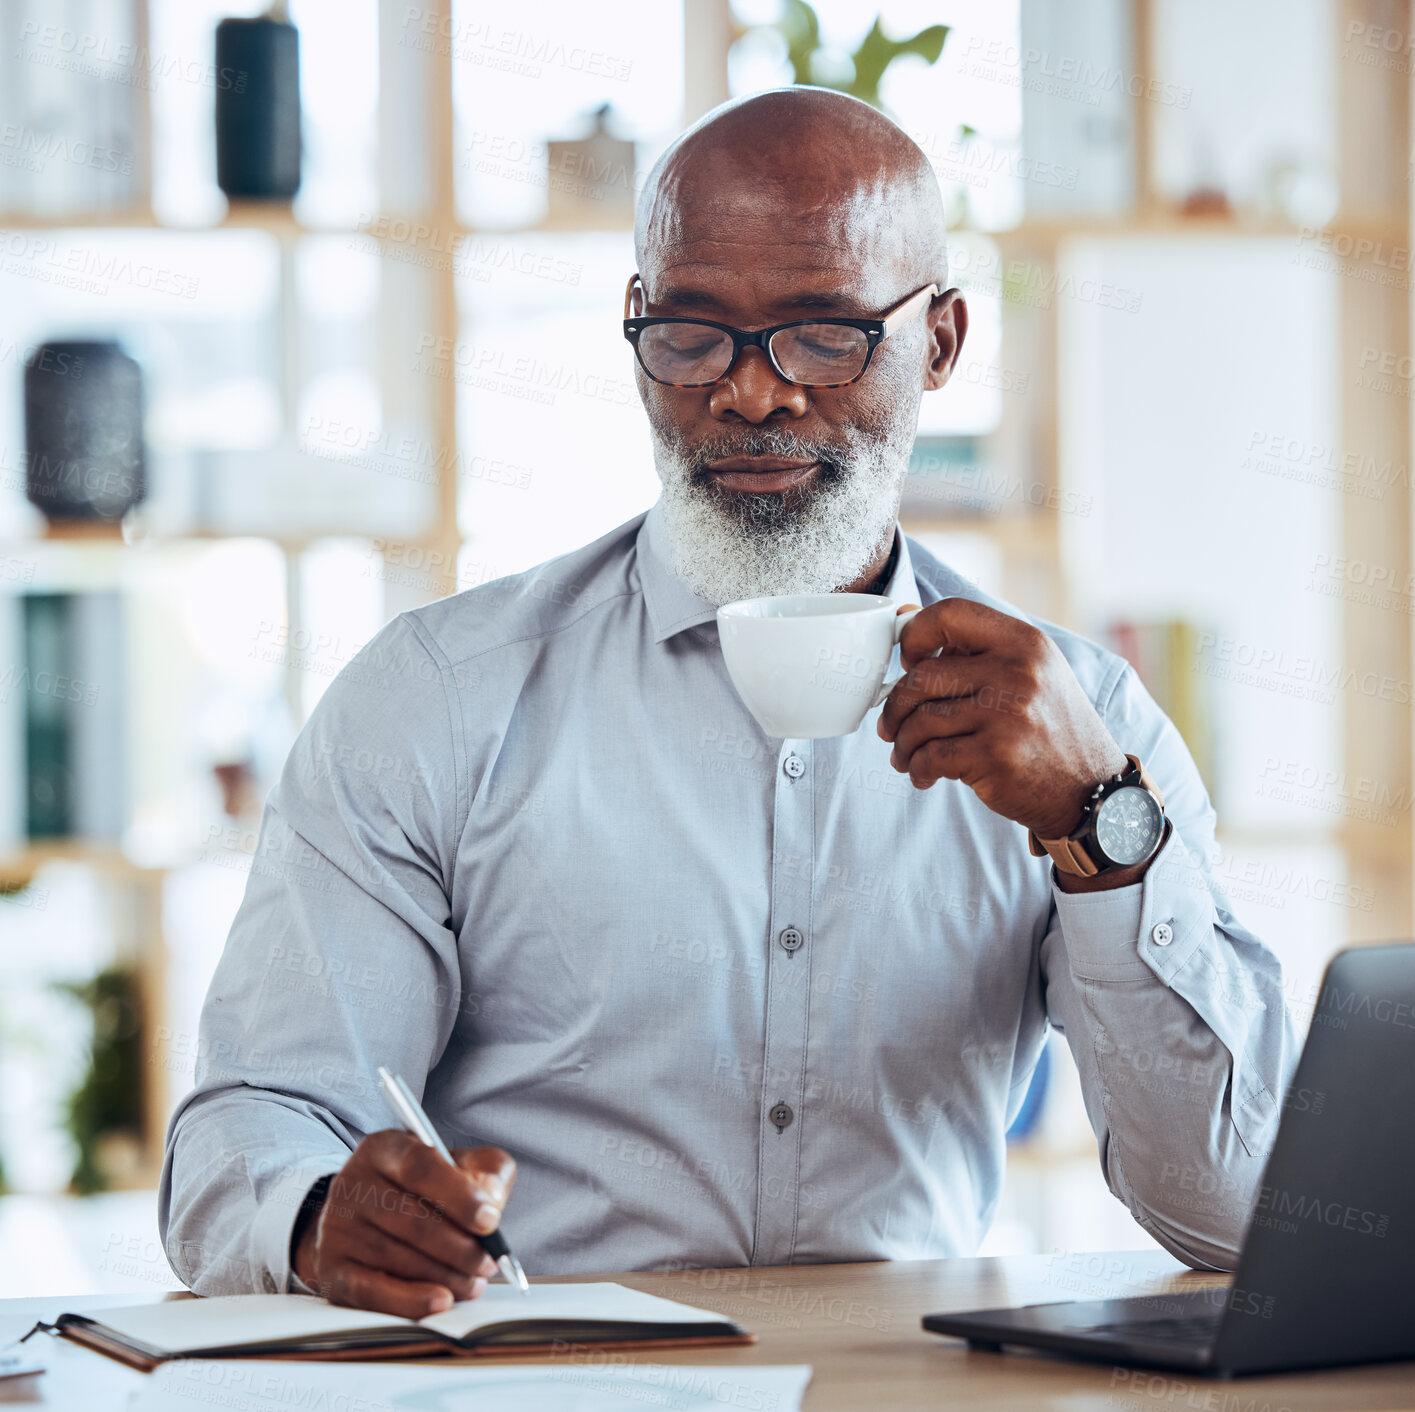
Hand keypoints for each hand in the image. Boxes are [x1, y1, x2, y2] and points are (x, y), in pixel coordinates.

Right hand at [292, 1130, 515, 1317]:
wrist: (364, 1214)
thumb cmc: (424, 1188)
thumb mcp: (459, 1163)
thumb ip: (487, 1170)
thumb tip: (491, 1197)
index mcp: (386, 1148)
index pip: (421, 1168)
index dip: (459, 1196)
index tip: (490, 1221)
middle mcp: (354, 1183)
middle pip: (413, 1220)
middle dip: (460, 1247)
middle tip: (489, 1262)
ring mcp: (338, 1227)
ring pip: (397, 1258)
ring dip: (445, 1276)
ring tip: (474, 1282)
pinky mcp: (331, 1268)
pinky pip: (371, 1290)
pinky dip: (409, 1300)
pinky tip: (440, 1300)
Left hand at [876, 597, 1128, 839]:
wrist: (1091, 791)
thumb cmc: (1049, 730)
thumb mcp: (1031, 674)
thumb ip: (973, 649)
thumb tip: (904, 614)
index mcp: (1024, 643)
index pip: (949, 614)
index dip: (915, 635)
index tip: (908, 662)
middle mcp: (1018, 672)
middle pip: (922, 676)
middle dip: (896, 706)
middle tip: (890, 726)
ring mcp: (1007, 715)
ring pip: (920, 721)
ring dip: (902, 744)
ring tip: (906, 756)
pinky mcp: (995, 756)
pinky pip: (930, 757)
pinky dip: (917, 769)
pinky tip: (924, 774)